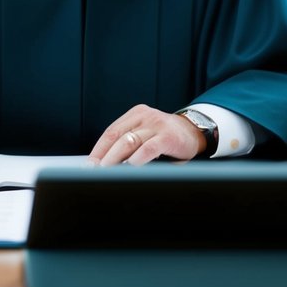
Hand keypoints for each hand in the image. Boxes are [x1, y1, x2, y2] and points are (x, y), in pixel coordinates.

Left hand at [88, 104, 205, 165]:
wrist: (196, 132)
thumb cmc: (167, 137)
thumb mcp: (147, 133)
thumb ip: (130, 143)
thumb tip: (107, 163)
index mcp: (136, 114)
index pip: (111, 131)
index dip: (99, 148)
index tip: (90, 163)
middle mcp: (145, 116)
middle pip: (117, 136)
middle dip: (103, 155)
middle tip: (94, 170)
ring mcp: (157, 125)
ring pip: (129, 142)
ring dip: (115, 159)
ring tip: (107, 172)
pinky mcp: (168, 137)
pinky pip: (148, 148)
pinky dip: (137, 159)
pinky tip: (130, 167)